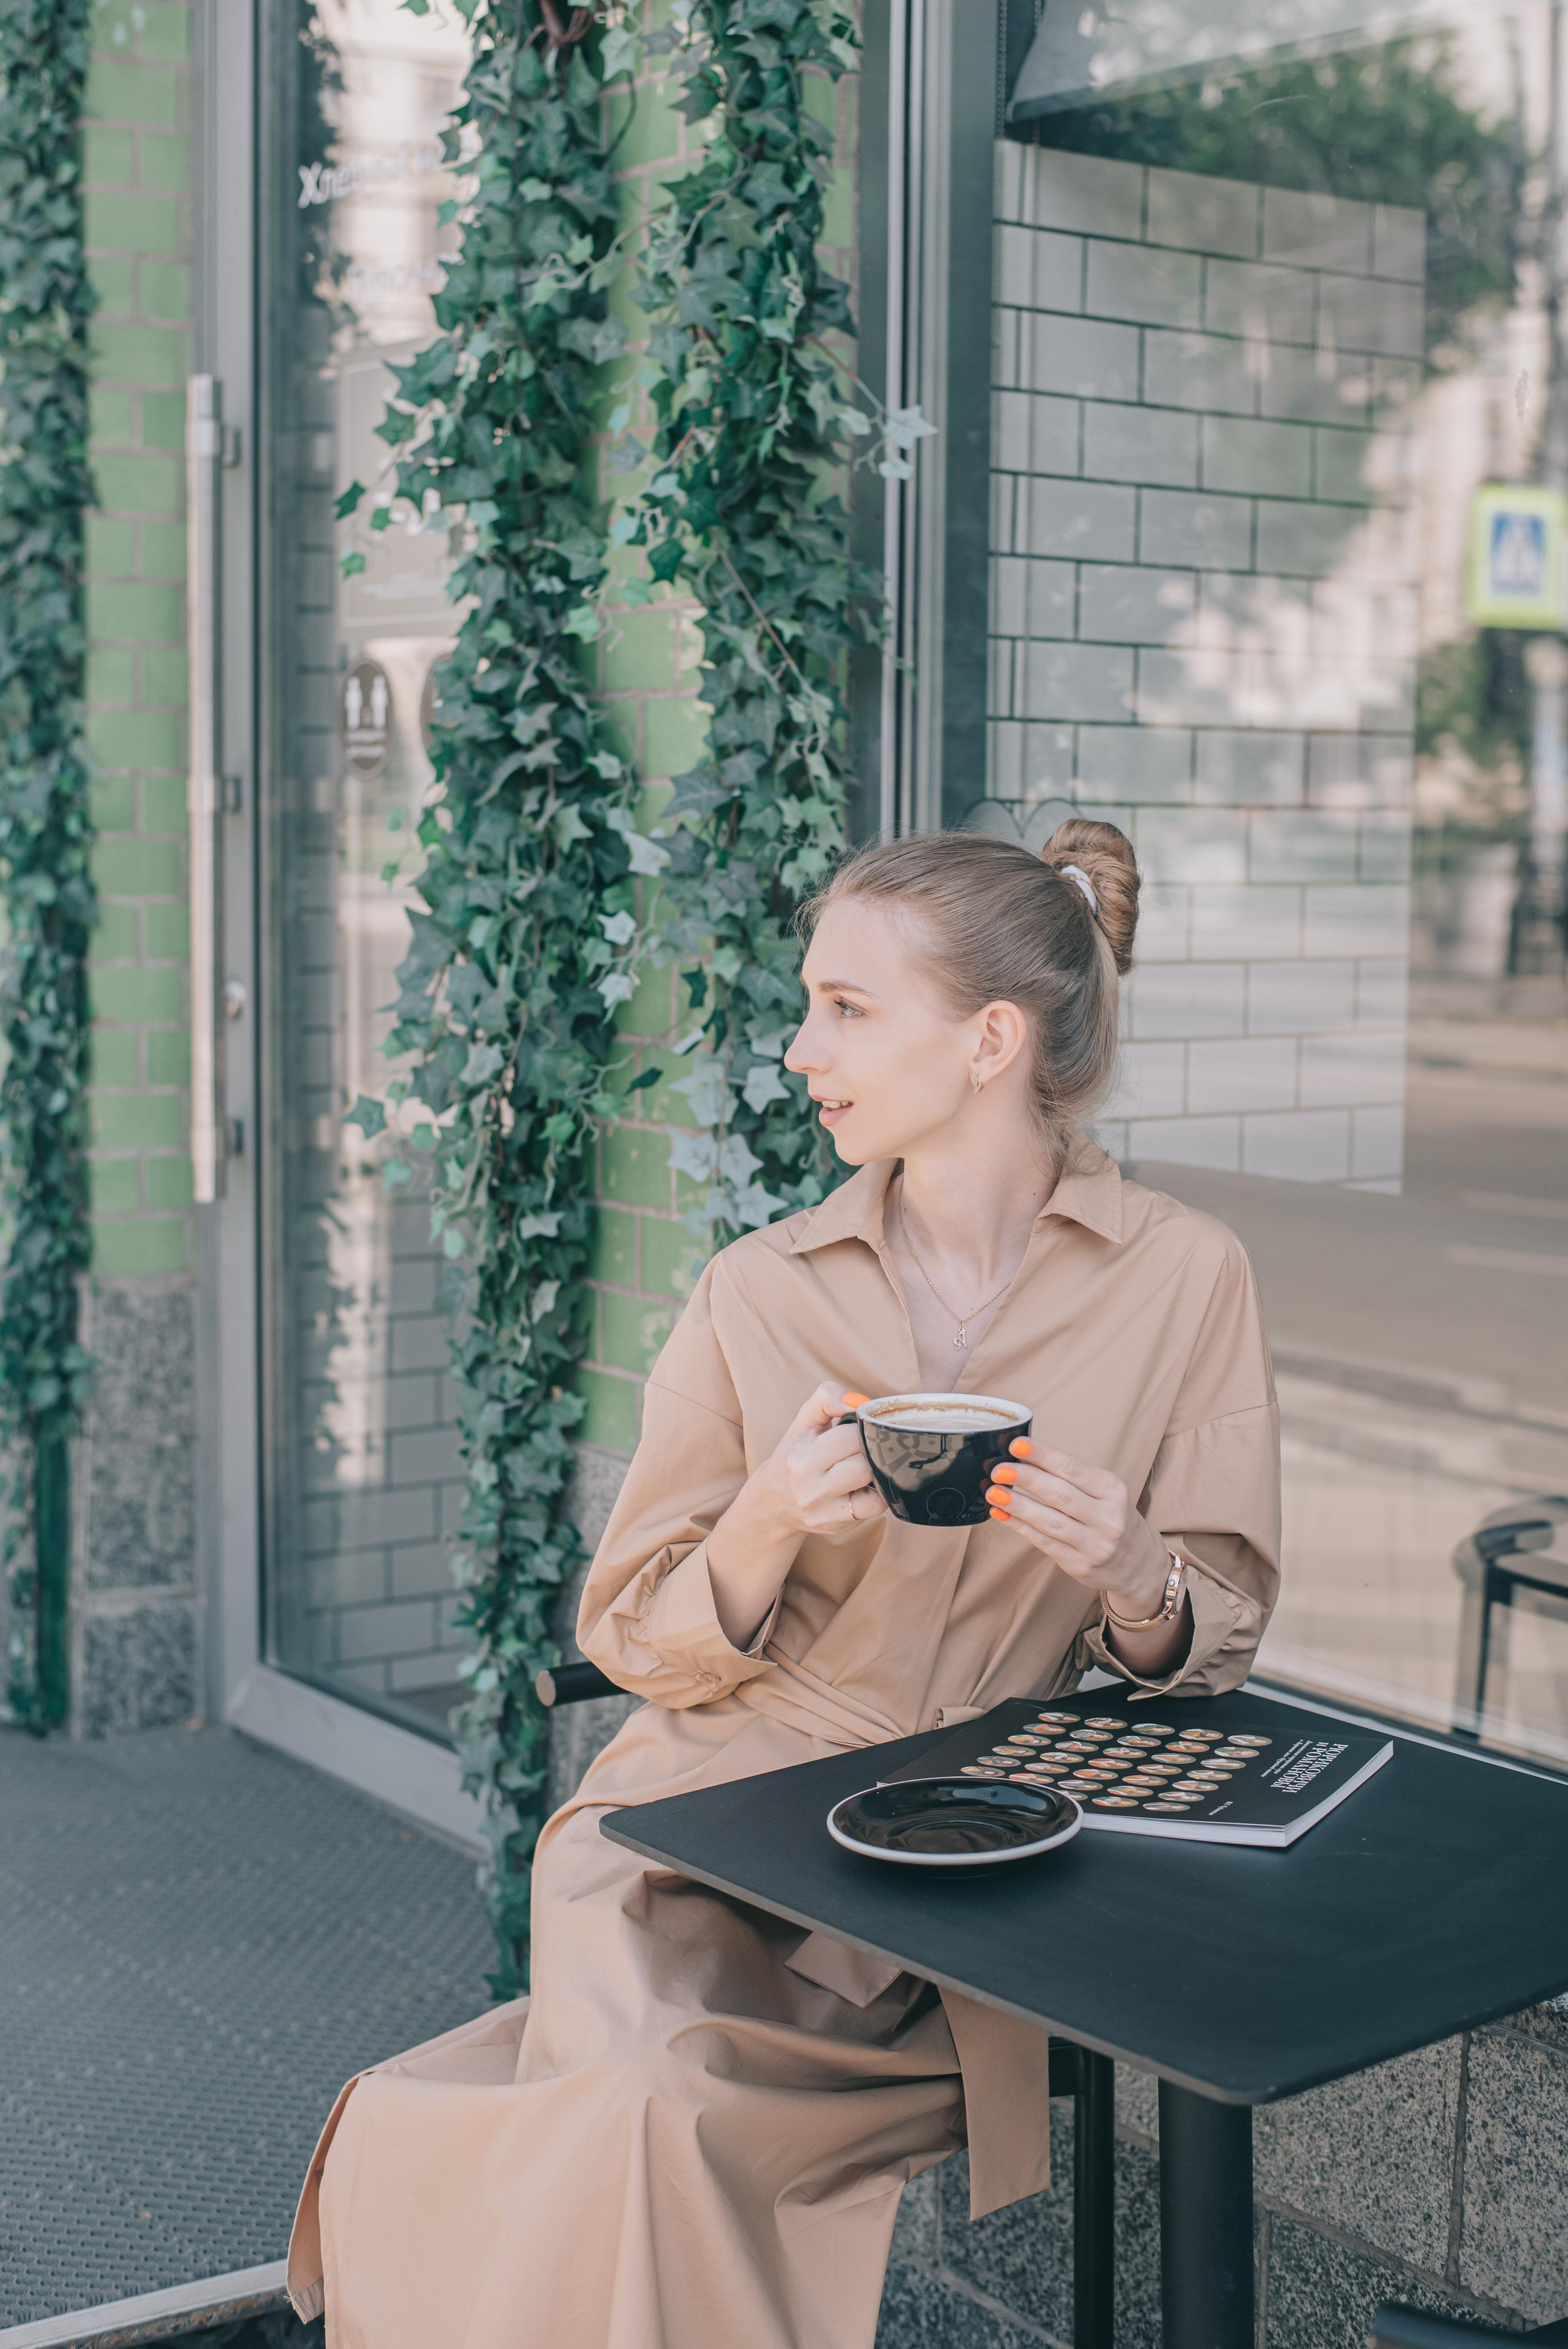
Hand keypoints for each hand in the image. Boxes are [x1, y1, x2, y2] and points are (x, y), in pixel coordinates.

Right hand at [706, 1382, 886, 1649]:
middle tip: (890, 1441)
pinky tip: (872, 1488)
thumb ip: (823, 1399)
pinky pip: (873, 1509)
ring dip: (882, 1475)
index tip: (882, 1421)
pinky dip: (879, 1497)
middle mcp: (808, 1484)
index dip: (873, 1426)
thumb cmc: (788, 1459)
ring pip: (874, 1487)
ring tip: (881, 1465)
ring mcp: (822, 1510)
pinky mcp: (835, 1526)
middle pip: (866, 1460)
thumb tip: (853, 1393)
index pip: (852, 1434)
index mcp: (799, 1454)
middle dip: (881, 1450)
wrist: (765, 1512)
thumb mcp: (798, 1424)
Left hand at [984, 1439, 1168, 1615]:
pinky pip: (1044, 1543)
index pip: (1073, 1469)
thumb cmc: (1113, 1516)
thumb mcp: (1105, 1491)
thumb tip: (1024, 1456)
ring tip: (993, 1491)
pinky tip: (1001, 1514)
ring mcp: (1094, 1545)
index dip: (1043, 1456)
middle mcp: (1108, 1518)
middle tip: (998, 1469)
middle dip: (1026, 1479)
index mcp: (1113, 1491)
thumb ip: (1071, 1477)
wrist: (1139, 1563)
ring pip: (1049, 1521)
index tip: (1016, 1444)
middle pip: (1060, 1495)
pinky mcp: (1079, 1565)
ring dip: (1018, 1505)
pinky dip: (1020, 1527)